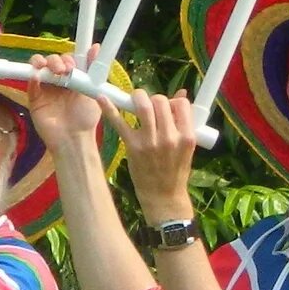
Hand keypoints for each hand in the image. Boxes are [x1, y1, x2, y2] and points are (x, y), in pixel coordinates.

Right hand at [26, 54, 104, 155]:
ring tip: (50, 69)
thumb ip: (93, 70)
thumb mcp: (93, 91)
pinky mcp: (35, 99)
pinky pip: (31, 85)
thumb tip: (95, 46)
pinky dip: (32, 77)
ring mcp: (45, 90)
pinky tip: (37, 76)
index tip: (72, 64)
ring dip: (42, 63)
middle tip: (64, 70)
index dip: (67, 58)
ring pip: (38, 68)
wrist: (74, 139)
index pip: (66, 60)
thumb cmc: (86, 119)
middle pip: (51, 62)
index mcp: (72, 79)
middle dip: (56, 61)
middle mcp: (58, 82)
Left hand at [118, 88, 203, 222]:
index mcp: (187, 137)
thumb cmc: (175, 171)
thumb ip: (184, 121)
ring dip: (137, 98)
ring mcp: (150, 142)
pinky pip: (120, 123)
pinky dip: (109, 109)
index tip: (168, 107)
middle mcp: (169, 137)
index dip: (173, 101)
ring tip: (135, 100)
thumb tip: (181, 93)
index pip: (181, 104)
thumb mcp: (186, 147)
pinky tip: (101, 98)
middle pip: (160, 101)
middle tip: (150, 107)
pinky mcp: (133, 146)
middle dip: (154, 99)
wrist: (163, 196)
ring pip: (143, 106)